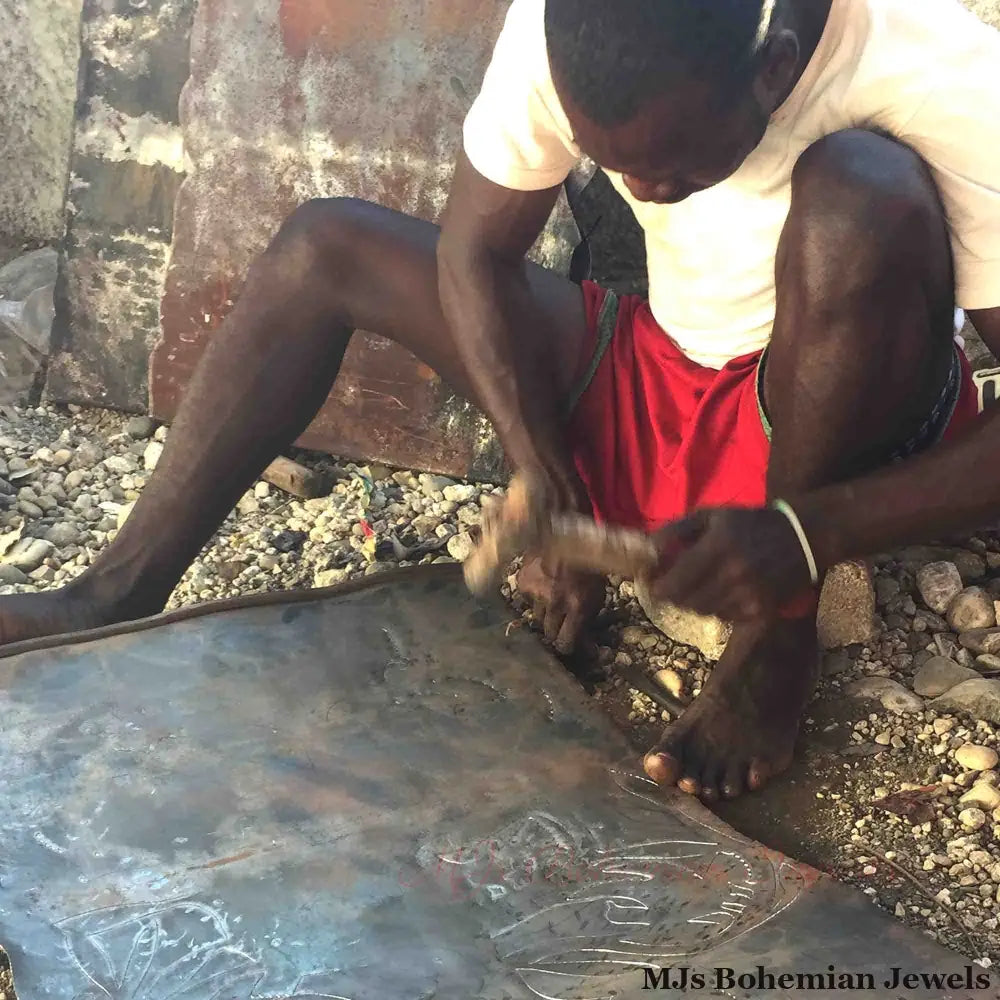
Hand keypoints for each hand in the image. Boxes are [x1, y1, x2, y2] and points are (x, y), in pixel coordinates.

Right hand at [518, 554, 605, 653]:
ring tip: (552, 601)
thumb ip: (588, 620)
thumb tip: (587, 647)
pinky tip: (542, 586)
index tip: (568, 643)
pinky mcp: (524, 581)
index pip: (565, 643)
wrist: (574, 538)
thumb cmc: (591, 569)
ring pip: (536, 617)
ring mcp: (537, 592)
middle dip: (556, 630)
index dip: (567, 645)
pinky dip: (534, 595)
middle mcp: (555, 604)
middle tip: (561, 622)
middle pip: (549, 633)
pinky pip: (526, 599)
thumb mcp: (598, 596)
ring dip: (545, 613)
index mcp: (577, 608)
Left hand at [648, 507, 821, 621]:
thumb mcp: (712, 515)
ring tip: (703, 586)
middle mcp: (734, 574)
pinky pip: (726, 619)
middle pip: (687, 602)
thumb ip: (676, 530)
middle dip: (676, 595)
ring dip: (696, 602)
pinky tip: (721, 596)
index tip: (653, 586)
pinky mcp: (763, 611)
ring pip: (705, 612)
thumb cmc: (751, 523)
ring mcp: (750, 596)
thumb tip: (648, 550)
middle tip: (675, 586)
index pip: (676, 581)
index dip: (658, 588)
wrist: (803, 536)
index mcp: (718, 546)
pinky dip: (717, 610)